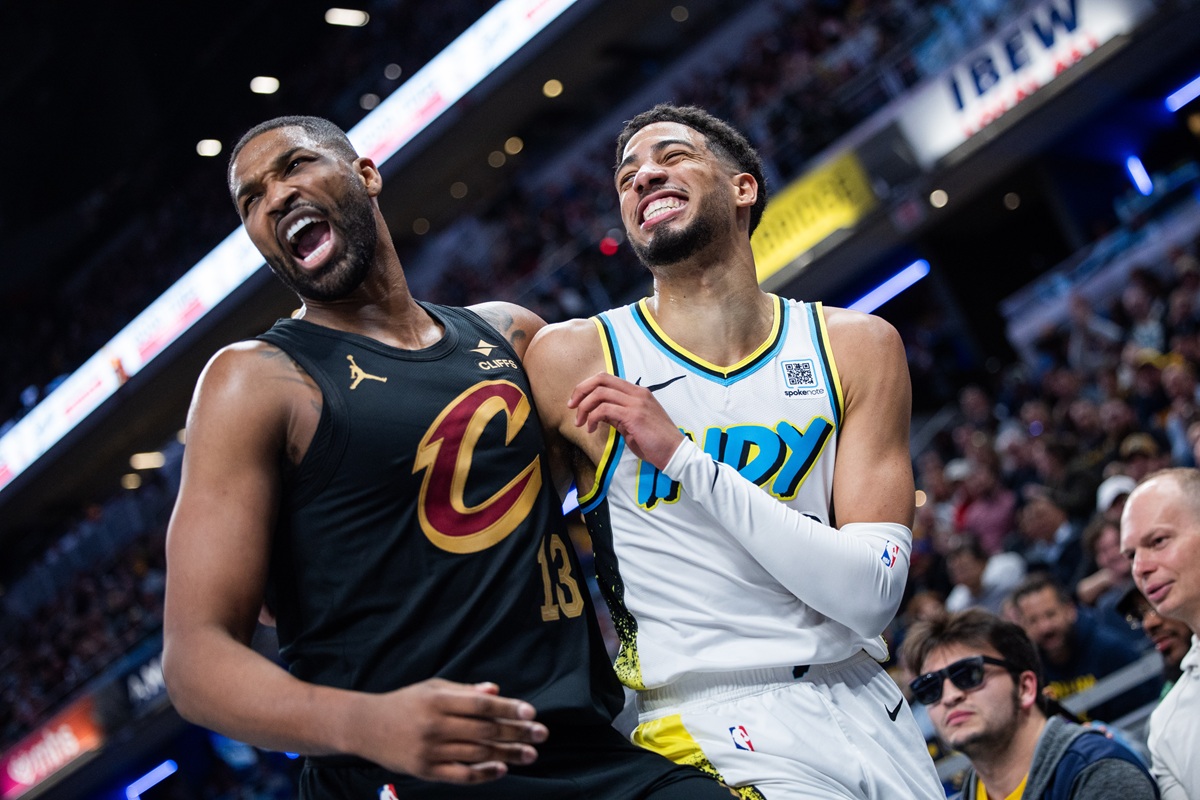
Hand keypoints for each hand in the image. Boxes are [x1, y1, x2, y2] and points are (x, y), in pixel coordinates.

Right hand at [350, 679, 547, 783]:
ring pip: (477, 753)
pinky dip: (484, 773)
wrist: (366, 726)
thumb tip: (497, 691)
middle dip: (517, 732)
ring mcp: (430, 750)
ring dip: (508, 754)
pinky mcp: (425, 771)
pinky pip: (461, 775)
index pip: (481, 705)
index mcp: (438, 701)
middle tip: (542, 734)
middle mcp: (435, 725)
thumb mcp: (433, 688)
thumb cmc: (406, 703)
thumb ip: (465, 691)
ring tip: (531, 754)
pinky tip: (503, 769)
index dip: (508, 708)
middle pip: (484, 730)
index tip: (531, 712)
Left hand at [568, 372, 684, 468]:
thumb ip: (617, 415)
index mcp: (638, 392)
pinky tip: (590, 429)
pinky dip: (592, 418)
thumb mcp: (632, 425)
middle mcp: (637, 393)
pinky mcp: (633, 416)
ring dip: (584, 408)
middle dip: (581, 391)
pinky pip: (604, 410)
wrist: (674, 453)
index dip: (587, 387)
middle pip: (601, 379)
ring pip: (600, 393)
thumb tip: (598, 413)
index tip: (576, 401)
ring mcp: (636, 403)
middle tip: (571, 407)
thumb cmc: (654, 442)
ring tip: (580, 423)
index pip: (606, 378)